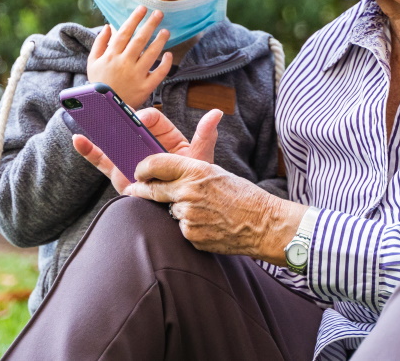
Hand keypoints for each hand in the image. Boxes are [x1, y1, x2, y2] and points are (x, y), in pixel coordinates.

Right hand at [72, 107, 221, 194]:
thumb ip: (205, 137)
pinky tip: (78, 139)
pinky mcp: (117, 172)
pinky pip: (101, 160)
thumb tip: (216, 113)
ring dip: (98, 127)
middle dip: (116, 114)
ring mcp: (130, 157)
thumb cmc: (192, 183)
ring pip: (112, 139)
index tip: (140, 120)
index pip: (152, 119)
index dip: (144, 116)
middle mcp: (144, 144)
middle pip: (128, 124)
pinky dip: (88, 150)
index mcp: (164, 136)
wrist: (179, 213)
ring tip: (86, 114)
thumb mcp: (199, 160)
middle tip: (104, 102)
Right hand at [87, 6, 171, 106]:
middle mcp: (124, 63)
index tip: (143, 8)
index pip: (125, 32)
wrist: (103, 109)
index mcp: (111, 56)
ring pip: (151, 54)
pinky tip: (168, 54)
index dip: (134, 19)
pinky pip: (158, 74)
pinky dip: (165, 64)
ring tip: (166, 31)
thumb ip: (100, 43)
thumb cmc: (98, 83)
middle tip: (159, 13)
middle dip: (150, 24)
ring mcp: (135, 76)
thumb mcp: (92, 62)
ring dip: (160, 41)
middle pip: (140, 40)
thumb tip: (109, 26)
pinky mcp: (145, 88)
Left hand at [124, 154, 307, 263]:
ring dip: (176, 210)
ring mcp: (188, 215)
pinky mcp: (191, 235)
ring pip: (169, 210)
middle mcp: (188, 191)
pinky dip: (188, 226)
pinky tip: (207, 224)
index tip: (138, 172)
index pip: (155, 164)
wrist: (264, 224)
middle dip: (140, 190)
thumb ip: (186, 173)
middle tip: (134, 190)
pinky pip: (180, 228)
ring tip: (201, 211)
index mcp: (195, 170)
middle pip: (151, 190)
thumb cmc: (241, 195)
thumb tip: (161, 175)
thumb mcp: (214, 173)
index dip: (142, 168)